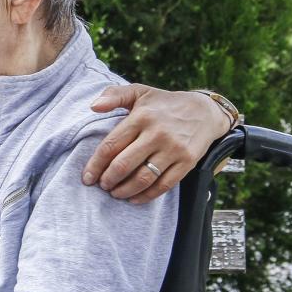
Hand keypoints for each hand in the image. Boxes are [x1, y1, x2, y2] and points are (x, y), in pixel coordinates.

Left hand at [82, 85, 233, 202]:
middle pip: (123, 164)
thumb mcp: (140, 92)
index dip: (95, 165)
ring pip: (142, 178)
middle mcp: (156, 133)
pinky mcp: (187, 162)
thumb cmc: (164, 104)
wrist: (205, 111)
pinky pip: (163, 185)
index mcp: (141, 117)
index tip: (87, 178)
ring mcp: (173, 149)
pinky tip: (134, 199)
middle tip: (102, 186)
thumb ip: (114, 95)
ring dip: (124, 190)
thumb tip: (93, 106)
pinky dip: (146, 196)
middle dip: (108, 180)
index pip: (111, 145)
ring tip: (115, 193)